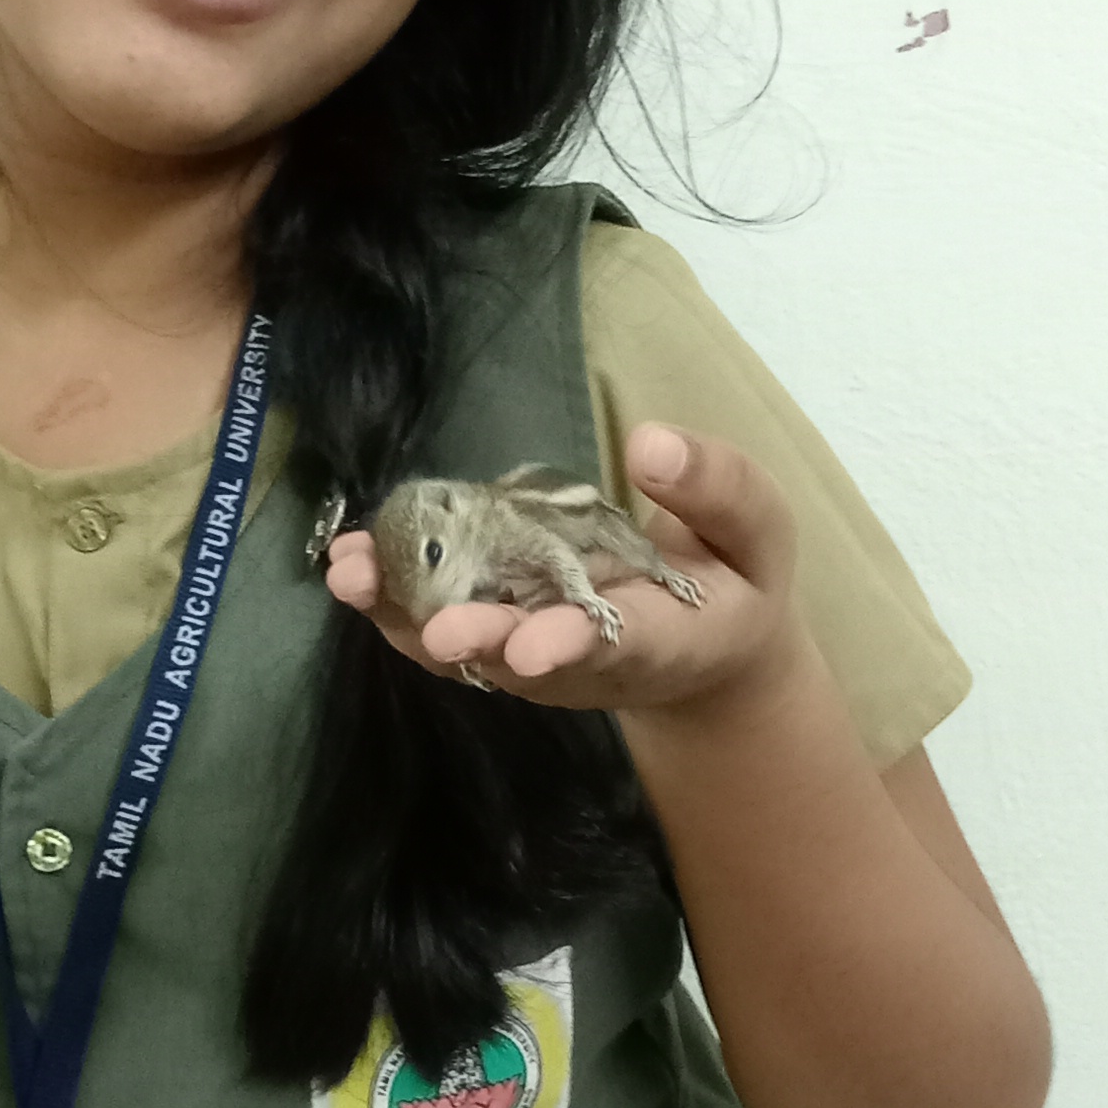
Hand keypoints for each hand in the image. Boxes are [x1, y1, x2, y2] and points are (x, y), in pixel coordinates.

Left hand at [325, 427, 802, 721]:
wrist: (709, 653)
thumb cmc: (737, 582)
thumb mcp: (758, 531)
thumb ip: (717, 490)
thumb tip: (653, 446)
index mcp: (666, 638)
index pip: (617, 643)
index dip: (570, 644)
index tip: (532, 646)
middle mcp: (589, 661)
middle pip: (524, 657)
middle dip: (478, 640)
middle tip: (436, 629)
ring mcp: (538, 658)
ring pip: (469, 649)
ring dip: (407, 617)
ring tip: (353, 576)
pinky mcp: (504, 638)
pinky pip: (444, 627)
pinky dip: (394, 600)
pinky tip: (350, 564)